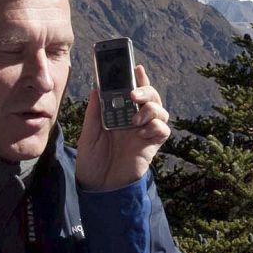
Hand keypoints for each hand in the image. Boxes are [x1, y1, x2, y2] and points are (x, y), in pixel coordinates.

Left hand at [76, 64, 169, 190]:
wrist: (97, 185)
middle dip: (146, 90)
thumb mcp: (88, 132)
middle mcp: (135, 120)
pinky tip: (142, 132)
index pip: (133, 91)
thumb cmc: (92, 159)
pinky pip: (163, 130)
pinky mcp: (151, 146)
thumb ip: (95, 111)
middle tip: (133, 95)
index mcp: (120, 114)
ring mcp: (144, 132)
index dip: (138, 78)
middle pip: (151, 97)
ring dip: (151, 108)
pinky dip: (156, 126)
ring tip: (135, 118)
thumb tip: (97, 87)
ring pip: (161, 111)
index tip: (136, 67)